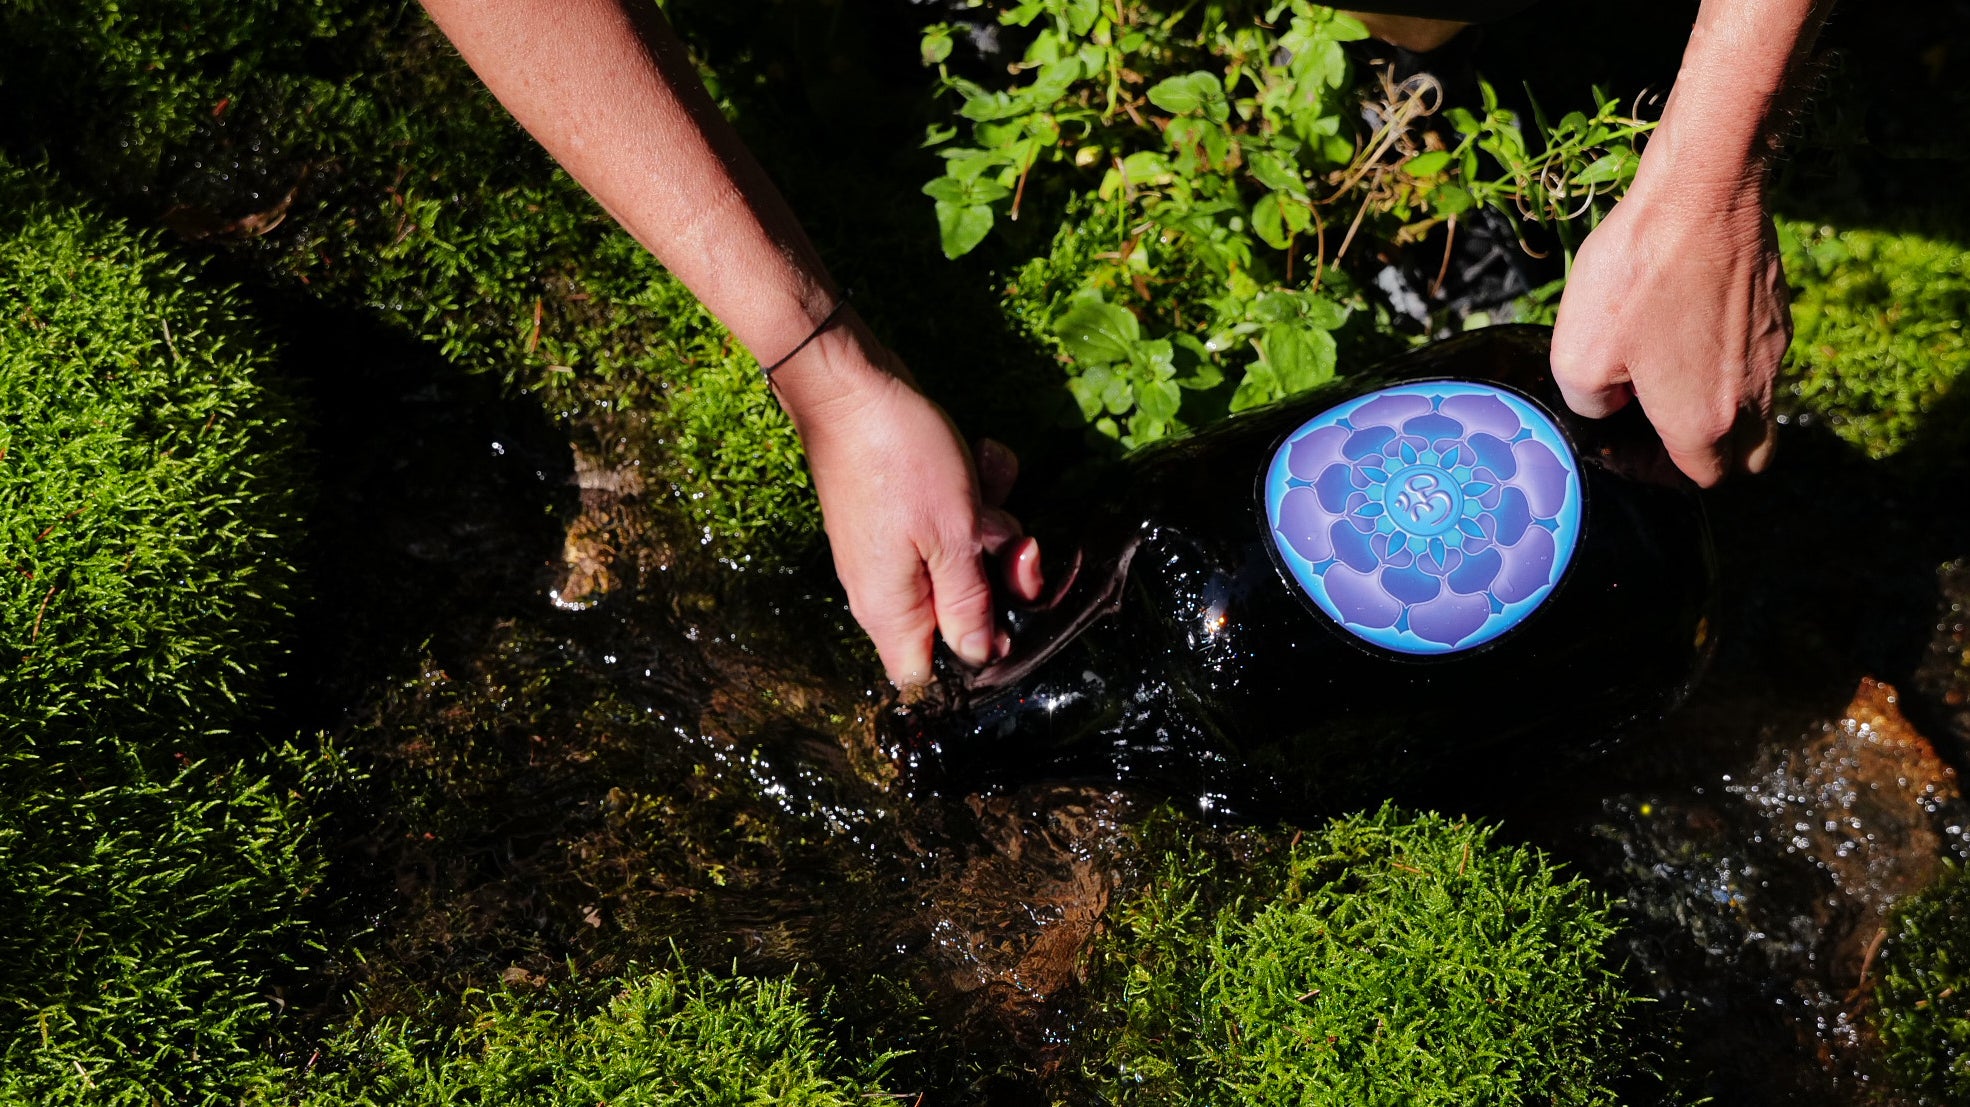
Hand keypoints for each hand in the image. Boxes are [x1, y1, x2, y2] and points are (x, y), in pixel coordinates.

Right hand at [791, 342, 1042, 687]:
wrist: (852, 386)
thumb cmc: (900, 462)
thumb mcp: (954, 538)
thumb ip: (970, 603)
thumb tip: (978, 656)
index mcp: (891, 611)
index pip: (926, 676)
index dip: (973, 658)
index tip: (1009, 624)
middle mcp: (886, 589)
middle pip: (957, 615)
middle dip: (1000, 576)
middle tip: (1019, 542)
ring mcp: (893, 550)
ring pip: (963, 559)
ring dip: (993, 521)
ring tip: (989, 482)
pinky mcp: (902, 514)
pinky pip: (950, 520)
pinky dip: (973, 492)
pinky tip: (980, 457)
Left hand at [1550, 181, 1791, 485]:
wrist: (1702, 195)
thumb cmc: (1636, 276)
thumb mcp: (1577, 355)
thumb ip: (1589, 405)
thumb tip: (1609, 408)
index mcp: (1705, 421)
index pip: (1703, 478)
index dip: (1659, 472)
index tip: (1626, 443)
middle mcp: (1754, 396)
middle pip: (1744, 456)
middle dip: (1702, 453)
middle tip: (1655, 423)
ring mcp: (1775, 354)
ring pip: (1755, 408)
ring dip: (1714, 405)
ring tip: (1662, 371)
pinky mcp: (1778, 313)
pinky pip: (1757, 361)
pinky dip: (1726, 363)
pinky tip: (1683, 328)